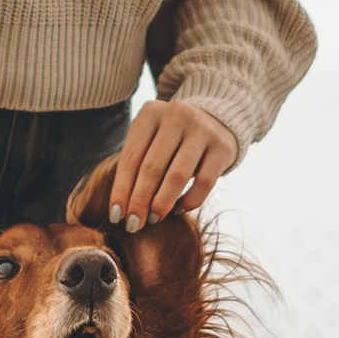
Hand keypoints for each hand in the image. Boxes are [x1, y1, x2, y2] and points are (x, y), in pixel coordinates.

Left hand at [110, 99, 234, 231]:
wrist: (216, 120)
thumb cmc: (172, 138)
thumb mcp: (150, 139)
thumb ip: (136, 165)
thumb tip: (121, 209)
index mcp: (150, 112)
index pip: (131, 157)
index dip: (121, 189)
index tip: (115, 215)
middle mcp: (176, 116)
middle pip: (152, 167)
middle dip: (139, 200)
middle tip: (134, 225)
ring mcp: (202, 129)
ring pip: (177, 175)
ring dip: (162, 203)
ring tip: (153, 219)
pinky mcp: (222, 147)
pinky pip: (204, 182)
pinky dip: (190, 201)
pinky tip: (179, 210)